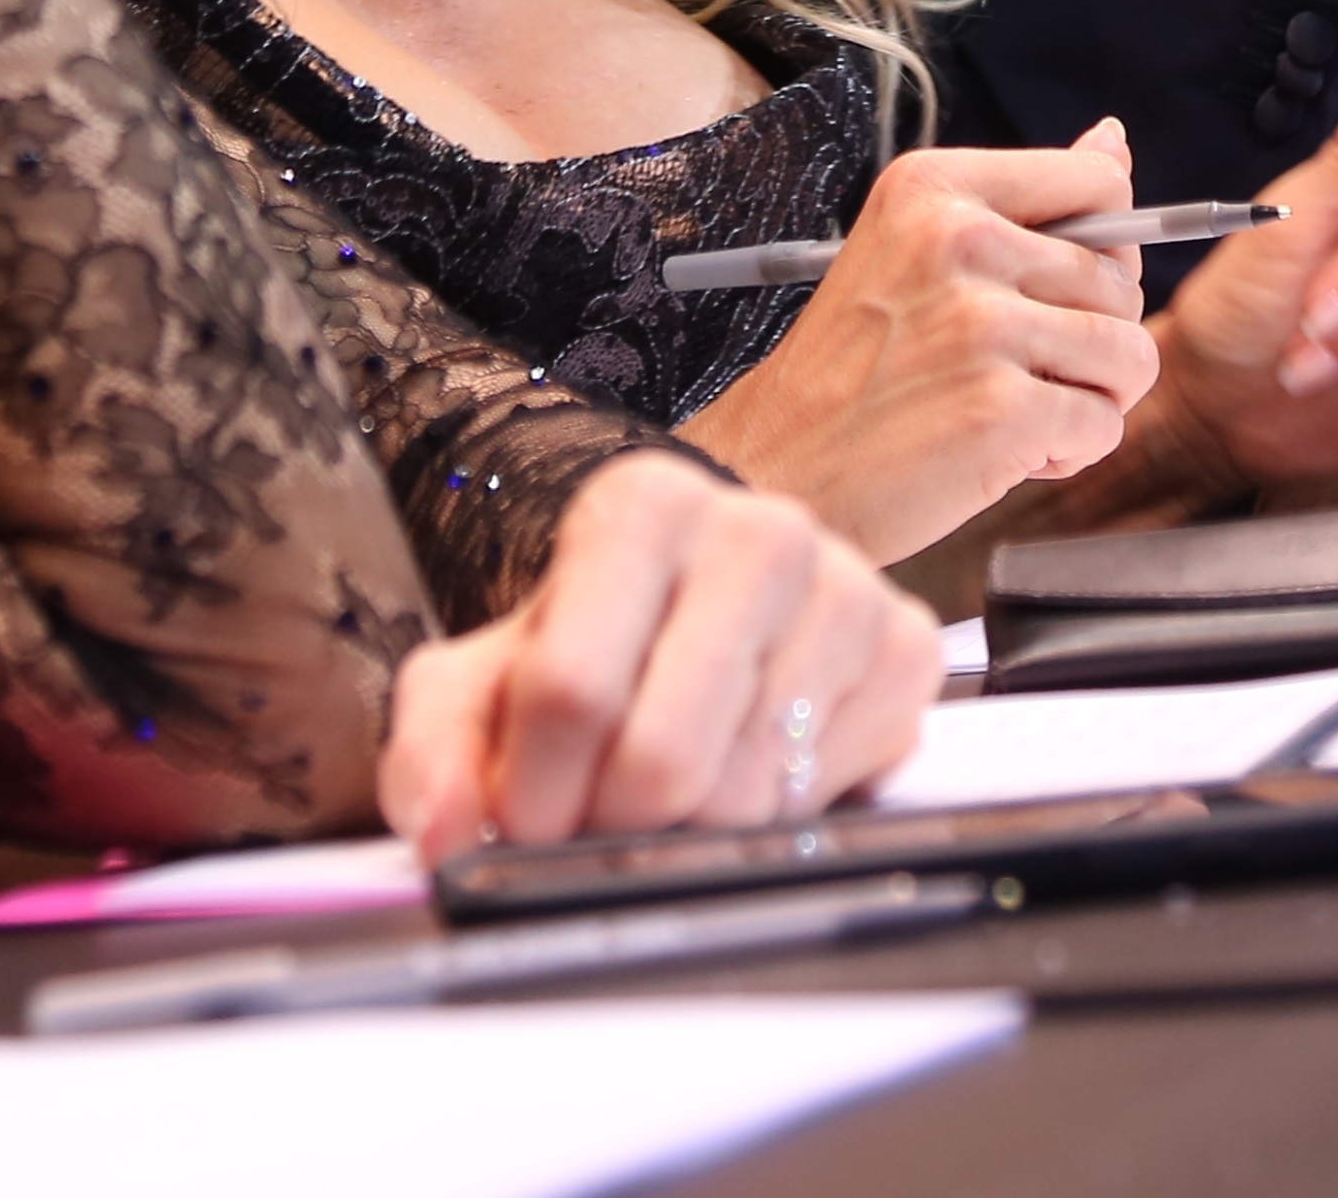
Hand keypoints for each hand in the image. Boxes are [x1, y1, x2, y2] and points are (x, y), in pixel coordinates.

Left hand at [374, 455, 937, 856]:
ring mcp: (846, 587)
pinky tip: (745, 770)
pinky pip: (826, 798)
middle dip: (612, 825)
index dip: (534, 793)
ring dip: (691, 832)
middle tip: (595, 820)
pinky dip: (773, 818)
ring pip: (749, 794)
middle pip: (664, 758)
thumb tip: (444, 829)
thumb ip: (431, 753)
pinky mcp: (906, 652)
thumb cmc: (584, 656)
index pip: (570, 689)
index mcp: (640, 506)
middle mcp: (758, 528)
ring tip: (668, 790)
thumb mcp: (473, 690)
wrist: (689, 633)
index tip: (523, 820)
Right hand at [670, 131, 1155, 560]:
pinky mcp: (1000, 409)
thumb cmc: (852, 370)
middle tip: (1011, 370)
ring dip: (1089, 398)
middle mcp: (958, 240)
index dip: (1101, 248)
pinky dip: (1070, 451)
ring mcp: (980, 325)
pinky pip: (1105, 423)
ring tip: (1012, 410)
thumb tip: (1114, 140)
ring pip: (1129, 353)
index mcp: (933, 187)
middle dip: (1091, 339)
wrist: (775, 470)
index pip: (1098, 181)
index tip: (1049, 290)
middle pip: (1122, 280)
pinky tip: (1004, 451)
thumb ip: (1025, 203)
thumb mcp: (915, 251)